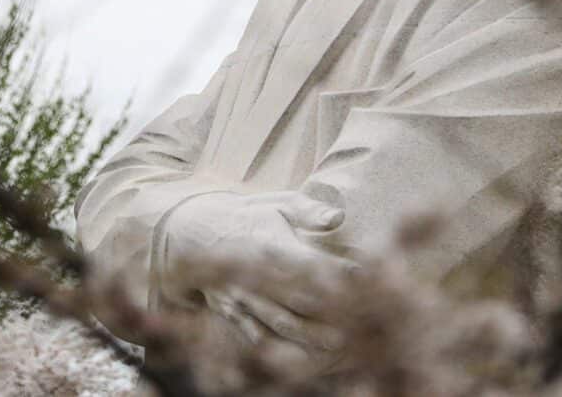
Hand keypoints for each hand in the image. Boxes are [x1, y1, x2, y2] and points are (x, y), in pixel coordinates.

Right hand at [162, 190, 355, 348]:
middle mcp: (257, 274)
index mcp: (272, 245)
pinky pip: (254, 332)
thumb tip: (339, 217)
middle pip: (298, 298)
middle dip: (329, 311)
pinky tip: (295, 356)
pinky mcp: (232, 309)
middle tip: (360, 318)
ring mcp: (243, 294)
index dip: (336, 273)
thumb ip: (310, 211)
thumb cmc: (250, 215)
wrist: (199, 231)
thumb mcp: (279, 204)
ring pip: (278, 320)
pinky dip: (275, 346)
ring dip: (307, 334)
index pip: (310, 263)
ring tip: (336, 344)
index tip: (362, 278)